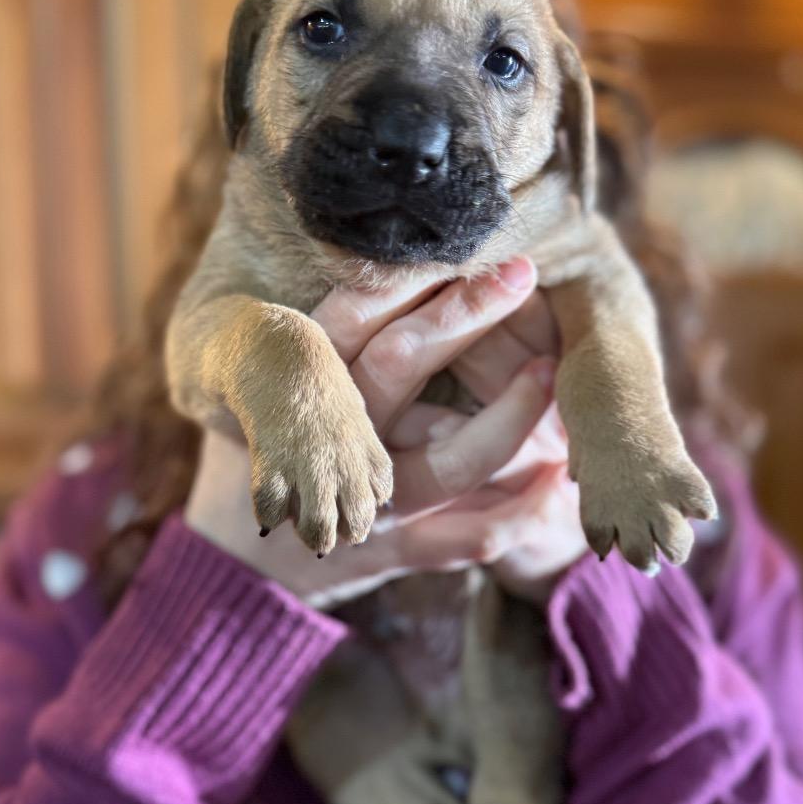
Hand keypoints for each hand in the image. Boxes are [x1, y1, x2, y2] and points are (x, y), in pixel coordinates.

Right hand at [185, 257, 587, 607]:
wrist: (244, 563)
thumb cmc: (284, 453)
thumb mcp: (288, 393)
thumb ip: (340, 346)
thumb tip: (409, 259)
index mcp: (303, 391)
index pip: (353, 316)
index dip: (407, 275)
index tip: (457, 240)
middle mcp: (331, 444)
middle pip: (401, 365)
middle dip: (466, 314)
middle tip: (521, 273)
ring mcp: (365, 505)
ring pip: (451, 461)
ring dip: (511, 417)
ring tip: (551, 373)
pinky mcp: (397, 551)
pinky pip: (468, 537)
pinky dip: (520, 512)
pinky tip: (558, 479)